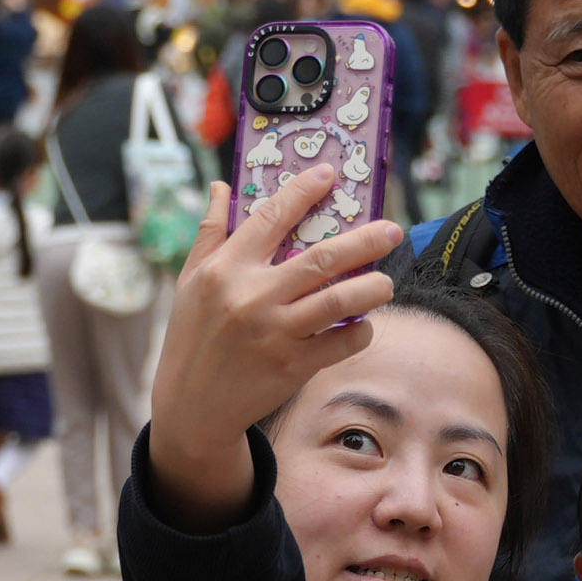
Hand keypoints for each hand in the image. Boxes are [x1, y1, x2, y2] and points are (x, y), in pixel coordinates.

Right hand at [140, 166, 408, 529]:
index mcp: (225, 269)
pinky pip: (341, 343)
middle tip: (391, 230)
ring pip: (341, 301)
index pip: (271, 217)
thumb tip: (220, 186)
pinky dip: (360, 332)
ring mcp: (275, 333)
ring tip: (385, 282)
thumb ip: (209, 232)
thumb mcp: (190, 281)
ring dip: (373, 287)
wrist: (191, 407)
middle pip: (322, 258)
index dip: (303, 191)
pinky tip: (362, 324)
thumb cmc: (192, 336)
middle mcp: (252, 297)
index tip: (329, 173)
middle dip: (365, 240)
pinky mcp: (292, 367)